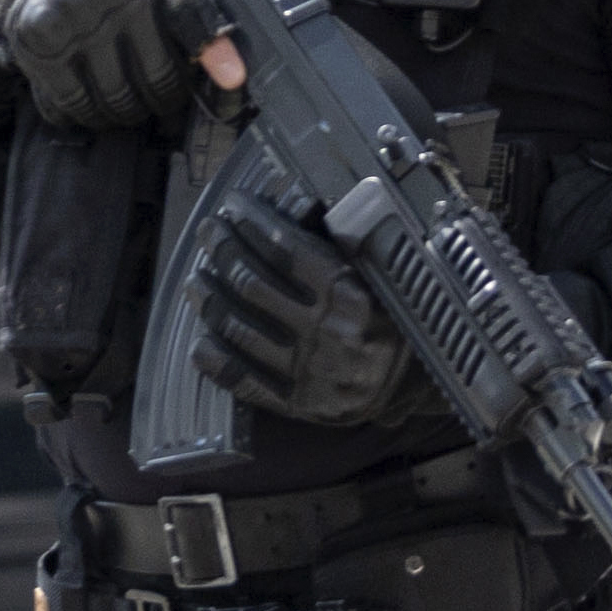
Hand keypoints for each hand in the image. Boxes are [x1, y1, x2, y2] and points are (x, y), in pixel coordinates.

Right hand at [0, 0, 229, 128]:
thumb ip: (196, 17)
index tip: (233, 81)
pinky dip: (83, 114)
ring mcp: (69, 22)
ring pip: (115, 103)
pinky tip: (88, 98)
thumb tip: (233, 76)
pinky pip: (72, 106)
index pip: (189, 15)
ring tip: (123, 99)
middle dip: (162, 99)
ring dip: (123, 114)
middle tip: (157, 96)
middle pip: (157, 80)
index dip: (213, 52)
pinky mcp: (37, 48)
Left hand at [187, 193, 430, 428]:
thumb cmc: (391, 320)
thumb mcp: (378, 277)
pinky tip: (200, 341)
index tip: (233, 206)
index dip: (252, 222)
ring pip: (240, 328)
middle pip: (253, 284)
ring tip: (198, 280)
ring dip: (210, 300)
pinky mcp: (299, 404)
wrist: (413, 383)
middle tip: (210, 234)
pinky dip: (216, 359)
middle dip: (223, 251)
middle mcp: (327, 331)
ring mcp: (310, 371)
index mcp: (351, 294)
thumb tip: (284, 214)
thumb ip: (336, 251)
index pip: (285, 249)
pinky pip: (245, 380)